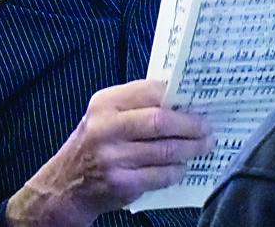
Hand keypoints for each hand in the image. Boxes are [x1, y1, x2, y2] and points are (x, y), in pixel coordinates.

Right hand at [6, 79, 212, 226]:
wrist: (66, 184)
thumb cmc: (93, 143)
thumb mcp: (104, 115)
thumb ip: (134, 105)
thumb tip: (179, 100)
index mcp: (104, 103)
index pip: (148, 91)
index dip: (177, 95)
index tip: (197, 99)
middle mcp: (106, 127)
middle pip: (160, 121)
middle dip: (191, 124)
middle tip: (207, 127)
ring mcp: (113, 157)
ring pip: (165, 150)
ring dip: (191, 148)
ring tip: (204, 145)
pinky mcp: (122, 183)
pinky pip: (161, 175)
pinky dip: (177, 170)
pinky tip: (182, 166)